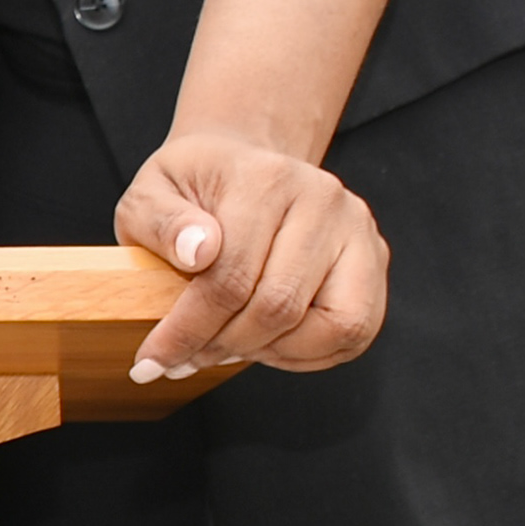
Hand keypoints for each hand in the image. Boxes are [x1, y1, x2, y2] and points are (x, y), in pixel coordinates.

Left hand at [116, 128, 388, 382]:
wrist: (242, 164)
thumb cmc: (196, 186)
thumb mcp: (151, 193)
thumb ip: (162, 223)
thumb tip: (198, 251)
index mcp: (265, 179)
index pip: (230, 278)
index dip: (188, 332)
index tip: (152, 361)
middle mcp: (322, 199)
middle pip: (279, 307)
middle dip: (224, 347)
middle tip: (186, 359)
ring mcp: (356, 230)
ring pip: (329, 327)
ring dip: (272, 352)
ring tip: (230, 344)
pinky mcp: (373, 259)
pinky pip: (355, 331)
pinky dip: (309, 352)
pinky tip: (269, 341)